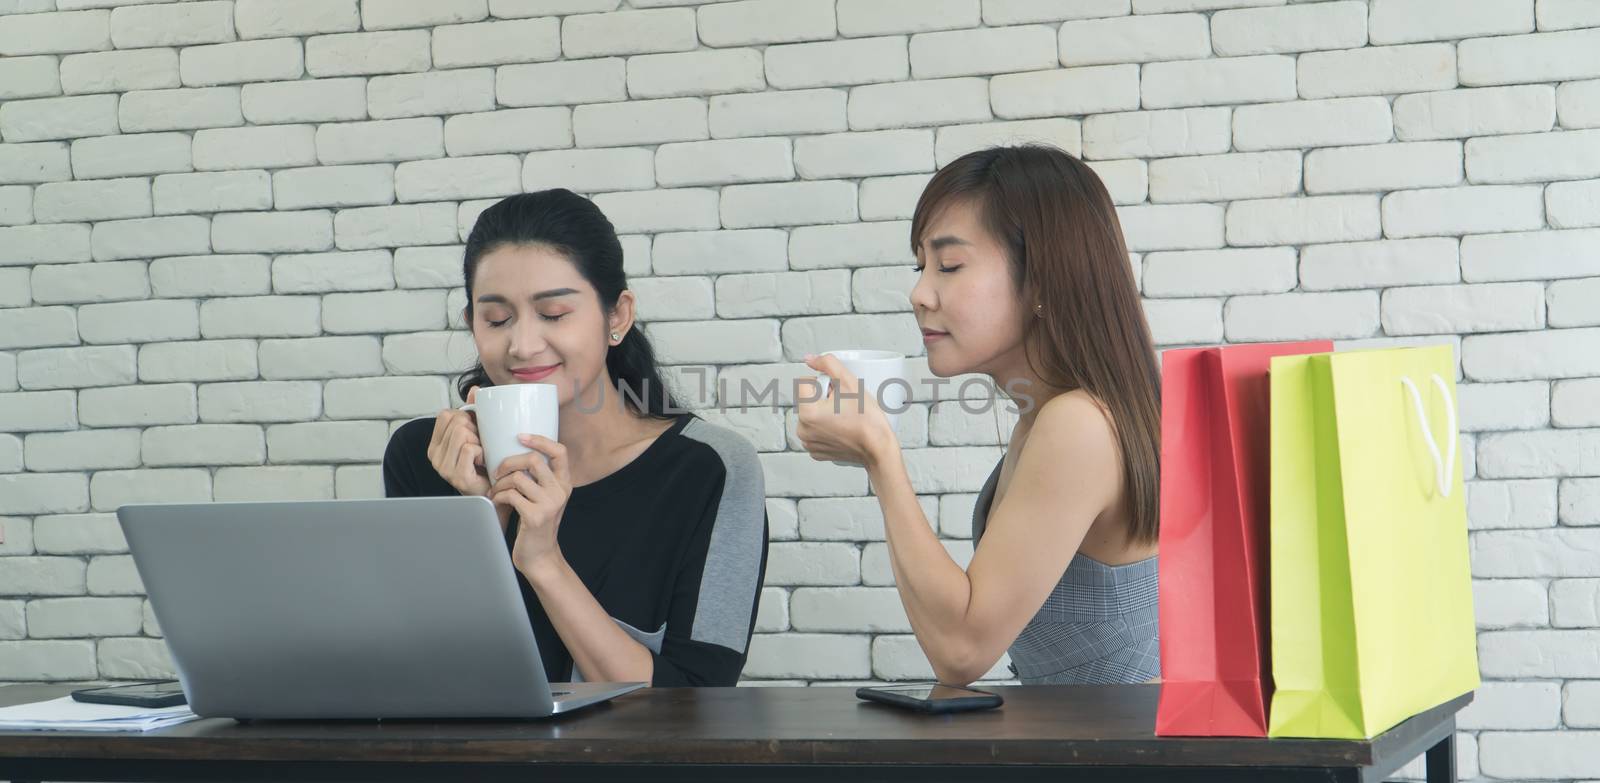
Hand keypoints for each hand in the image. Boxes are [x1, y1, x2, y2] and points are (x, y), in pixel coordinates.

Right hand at [427, 386, 488, 496]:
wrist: (495, 493)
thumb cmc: (485, 464)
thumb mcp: (477, 434)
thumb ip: (473, 412)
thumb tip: (475, 390)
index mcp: (435, 444)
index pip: (445, 414)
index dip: (464, 417)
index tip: (474, 430)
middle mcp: (434, 455)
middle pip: (456, 422)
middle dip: (474, 429)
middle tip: (481, 444)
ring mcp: (444, 467)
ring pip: (462, 433)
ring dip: (479, 441)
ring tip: (482, 454)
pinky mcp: (456, 476)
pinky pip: (469, 448)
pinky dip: (482, 452)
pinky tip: (484, 462)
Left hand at [490, 435, 572, 577]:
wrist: (540, 557)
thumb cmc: (536, 526)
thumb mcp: (545, 499)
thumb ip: (539, 479)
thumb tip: (517, 454)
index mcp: (564, 483)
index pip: (560, 451)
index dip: (540, 440)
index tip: (521, 437)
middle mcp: (560, 491)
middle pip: (533, 460)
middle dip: (509, 462)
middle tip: (498, 472)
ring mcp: (549, 504)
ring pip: (518, 477)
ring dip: (500, 483)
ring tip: (496, 492)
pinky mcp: (535, 516)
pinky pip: (510, 495)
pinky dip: (499, 497)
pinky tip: (498, 503)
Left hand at [795, 353, 898, 467]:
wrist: (878, 447)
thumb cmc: (867, 419)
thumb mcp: (849, 381)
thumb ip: (827, 364)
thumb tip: (810, 359)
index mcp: (806, 412)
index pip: (805, 382)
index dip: (823, 383)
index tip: (838, 393)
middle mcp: (803, 430)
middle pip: (807, 399)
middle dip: (823, 398)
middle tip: (843, 404)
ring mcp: (809, 443)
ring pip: (811, 415)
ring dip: (823, 412)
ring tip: (843, 416)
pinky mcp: (816, 452)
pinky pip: (815, 431)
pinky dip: (825, 428)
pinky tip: (841, 427)